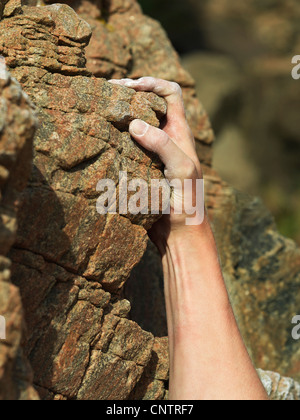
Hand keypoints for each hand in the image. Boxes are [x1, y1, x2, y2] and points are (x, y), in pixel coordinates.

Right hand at [108, 77, 204, 246]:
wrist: (178, 232)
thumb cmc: (187, 200)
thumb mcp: (182, 170)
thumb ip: (163, 145)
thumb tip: (135, 124)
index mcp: (180, 133)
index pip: (171, 93)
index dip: (153, 83)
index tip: (132, 86)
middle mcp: (165, 138)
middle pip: (147, 105)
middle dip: (128, 95)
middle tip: (106, 93)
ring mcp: (149, 153)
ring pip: (132, 125)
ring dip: (117, 116)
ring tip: (98, 111)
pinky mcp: (136, 168)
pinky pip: (122, 147)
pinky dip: (111, 139)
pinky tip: (98, 139)